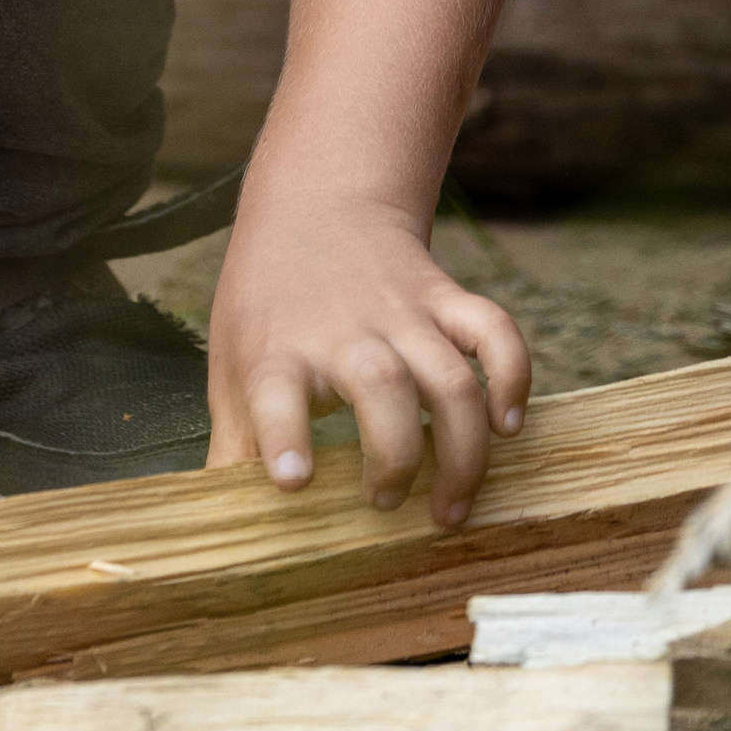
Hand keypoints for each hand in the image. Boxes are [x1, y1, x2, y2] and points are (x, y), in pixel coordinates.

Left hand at [205, 195, 530, 531]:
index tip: (293, 482)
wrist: (316, 205)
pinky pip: (493, 331)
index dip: (283, 436)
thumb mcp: (232, 364)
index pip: (275, 391)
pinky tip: (508, 426)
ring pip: (448, 376)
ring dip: (462, 447)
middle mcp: (342, 330)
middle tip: (386, 504)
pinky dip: (512, 377)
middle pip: (382, 388)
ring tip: (451, 507)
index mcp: (278, 351)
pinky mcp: (443, 298)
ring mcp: (401, 312)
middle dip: (396, 456)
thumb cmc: (268, 304)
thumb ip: (233, 444)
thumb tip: (217, 524)